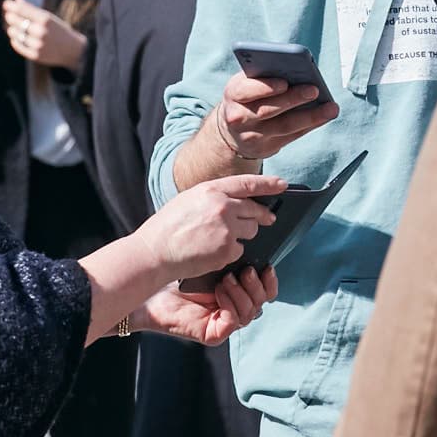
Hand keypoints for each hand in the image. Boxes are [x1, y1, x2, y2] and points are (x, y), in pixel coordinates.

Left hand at [2, 0, 84, 69]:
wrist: (72, 49)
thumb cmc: (58, 29)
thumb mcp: (48, 17)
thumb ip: (31, 8)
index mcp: (45, 19)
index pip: (22, 9)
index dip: (11, 6)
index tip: (5, 4)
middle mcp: (41, 31)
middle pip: (15, 21)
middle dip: (10, 16)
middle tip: (9, 15)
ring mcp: (38, 44)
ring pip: (14, 33)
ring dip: (12, 29)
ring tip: (14, 28)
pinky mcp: (35, 55)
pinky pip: (18, 45)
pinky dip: (15, 40)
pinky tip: (16, 37)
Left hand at [144, 272, 277, 345]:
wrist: (151, 293)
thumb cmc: (177, 278)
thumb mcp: (210, 264)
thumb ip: (231, 262)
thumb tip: (249, 248)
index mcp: (237, 295)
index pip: (266, 293)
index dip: (270, 281)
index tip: (267, 266)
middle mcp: (234, 310)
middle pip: (262, 303)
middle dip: (256, 286)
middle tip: (245, 271)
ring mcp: (225, 324)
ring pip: (250, 313)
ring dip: (241, 293)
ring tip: (225, 279)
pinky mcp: (214, 335)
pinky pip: (233, 322)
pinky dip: (229, 305)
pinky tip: (218, 292)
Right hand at [145, 173, 284, 282]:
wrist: (155, 252)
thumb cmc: (167, 227)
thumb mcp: (189, 199)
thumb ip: (214, 197)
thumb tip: (236, 201)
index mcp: (211, 189)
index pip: (248, 183)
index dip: (268, 183)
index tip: (282, 184)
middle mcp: (223, 206)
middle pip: (255, 209)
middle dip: (262, 215)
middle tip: (268, 219)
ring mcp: (227, 228)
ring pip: (251, 230)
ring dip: (243, 235)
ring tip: (221, 238)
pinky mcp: (227, 249)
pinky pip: (240, 249)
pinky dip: (231, 252)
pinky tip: (214, 252)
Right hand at [212, 71, 338, 163]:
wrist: (233, 130)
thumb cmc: (247, 97)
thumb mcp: (246, 83)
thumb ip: (263, 77)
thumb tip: (297, 71)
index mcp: (233, 94)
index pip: (246, 90)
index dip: (265, 87)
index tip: (284, 83)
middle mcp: (239, 117)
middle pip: (268, 109)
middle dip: (293, 99)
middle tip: (314, 90)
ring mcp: (252, 136)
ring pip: (284, 126)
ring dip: (310, 116)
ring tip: (330, 108)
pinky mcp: (266, 148)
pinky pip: (292, 136)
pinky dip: (310, 125)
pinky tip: (325, 117)